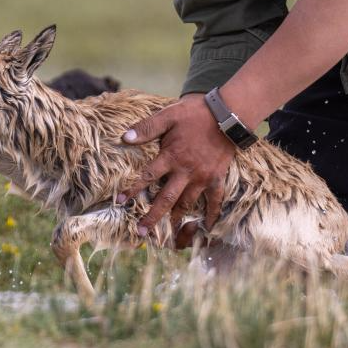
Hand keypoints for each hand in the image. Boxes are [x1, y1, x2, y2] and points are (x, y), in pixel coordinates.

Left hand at [116, 94, 233, 247]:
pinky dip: (211, 215)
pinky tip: (206, 227)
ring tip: (169, 233)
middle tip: (141, 232)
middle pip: (166, 199)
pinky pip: (215, 201)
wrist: (227, 114)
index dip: (133, 190)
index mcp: (171, 157)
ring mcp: (203, 178)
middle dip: (152, 217)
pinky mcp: (217, 178)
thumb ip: (146, 128)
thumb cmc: (194, 114)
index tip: (119, 202)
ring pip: (187, 203)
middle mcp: (186, 172)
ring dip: (177, 219)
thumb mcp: (168, 116)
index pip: (147, 177)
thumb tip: (125, 138)